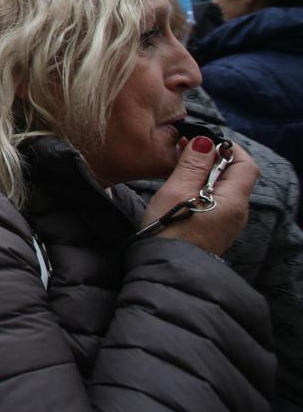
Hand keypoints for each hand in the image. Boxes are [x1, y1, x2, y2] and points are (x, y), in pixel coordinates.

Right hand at [142, 136, 257, 255]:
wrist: (166, 270)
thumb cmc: (170, 229)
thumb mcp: (177, 190)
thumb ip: (193, 164)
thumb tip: (205, 142)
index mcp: (234, 200)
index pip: (246, 164)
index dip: (229, 148)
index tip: (204, 141)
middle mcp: (237, 212)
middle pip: (234, 177)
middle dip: (212, 160)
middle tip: (184, 151)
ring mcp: (227, 224)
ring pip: (223, 190)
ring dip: (204, 176)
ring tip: (178, 169)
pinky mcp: (214, 231)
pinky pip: (215, 204)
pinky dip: (202, 191)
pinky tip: (181, 192)